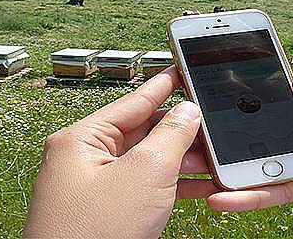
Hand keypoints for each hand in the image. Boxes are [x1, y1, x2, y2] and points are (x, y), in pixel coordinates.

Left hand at [24, 67, 218, 237]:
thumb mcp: (144, 175)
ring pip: (145, 162)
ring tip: (212, 155)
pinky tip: (197, 186)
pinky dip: (170, 186)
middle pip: (140, 132)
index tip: (181, 71)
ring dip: (179, 161)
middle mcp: (83, 159)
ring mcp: (93, 187)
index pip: (131, 102)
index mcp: (80, 139)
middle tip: (209, 121)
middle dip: (178, 129)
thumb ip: (171, 136)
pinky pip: (142, 188)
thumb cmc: (92, 234)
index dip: (162, 86)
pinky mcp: (105, 212)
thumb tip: (188, 112)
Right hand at [207, 73, 292, 222]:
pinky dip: (251, 196)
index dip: (249, 86)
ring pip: (261, 161)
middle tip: (187, 129)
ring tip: (192, 168)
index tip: (213, 82)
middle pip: (260, 126)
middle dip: (225, 128)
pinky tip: (225, 198)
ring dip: (228, 165)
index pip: (281, 91)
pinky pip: (278, 191)